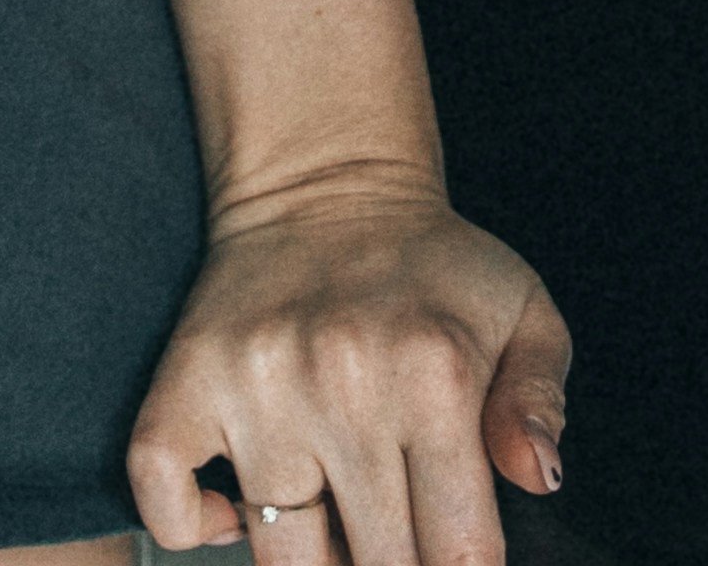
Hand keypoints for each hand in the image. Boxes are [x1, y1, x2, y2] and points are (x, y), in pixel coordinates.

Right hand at [126, 165, 570, 565]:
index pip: (459, 557)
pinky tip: (240, 510)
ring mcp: (255, 388)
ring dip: (315, 563)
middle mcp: (342, 381)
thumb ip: (540, 401)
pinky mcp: (183, 386)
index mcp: (435, 373)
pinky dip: (196, 529)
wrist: (324, 179)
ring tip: (338, 522)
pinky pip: (166, 506)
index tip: (452, 554)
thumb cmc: (434, 267)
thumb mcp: (523, 312)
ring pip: (282, 561)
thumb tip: (536, 477)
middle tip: (398, 533)